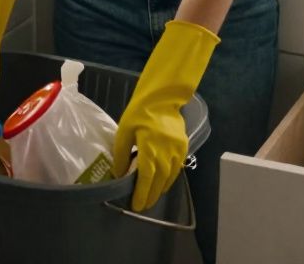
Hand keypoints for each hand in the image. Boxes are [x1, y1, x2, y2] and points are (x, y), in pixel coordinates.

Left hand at [113, 20, 218, 210]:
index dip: (141, 194)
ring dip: (161, 188)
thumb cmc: (139, 112)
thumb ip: (121, 154)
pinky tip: (163, 182)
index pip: (145, 178)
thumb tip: (119, 174)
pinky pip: (177, 167)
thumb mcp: (124, 131)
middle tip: (143, 205)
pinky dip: (170, 177)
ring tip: (152, 196)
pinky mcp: (183, 146)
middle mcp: (166, 153)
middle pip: (158, 181)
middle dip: (150, 195)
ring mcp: (177, 150)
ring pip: (170, 176)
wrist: (162, 98)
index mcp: (149, 149)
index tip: (137, 205)